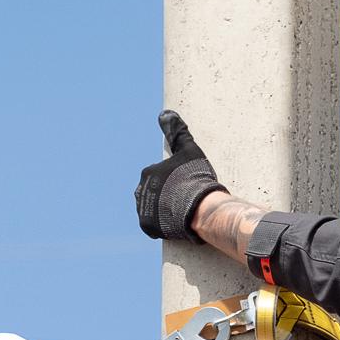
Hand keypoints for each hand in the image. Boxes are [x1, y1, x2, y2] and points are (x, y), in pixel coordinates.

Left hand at [134, 109, 226, 239]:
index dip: (174, 181)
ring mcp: (143, 209)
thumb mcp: (189, 150)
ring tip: (181, 213)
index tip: (186, 185)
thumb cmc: (194, 177)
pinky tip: (176, 223)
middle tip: (184, 200)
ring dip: (164, 210)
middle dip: (166, 196)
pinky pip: (154, 226)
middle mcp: (140, 190)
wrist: (198, 207)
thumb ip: (177, 132)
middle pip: (154, 193)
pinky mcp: (147, 226)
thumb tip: (165, 113)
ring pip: (153, 209)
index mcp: (148, 172)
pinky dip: (163, 225)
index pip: (159, 177)